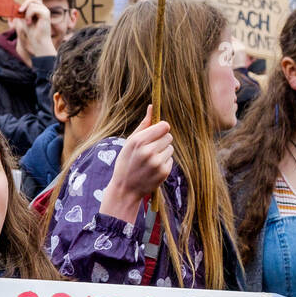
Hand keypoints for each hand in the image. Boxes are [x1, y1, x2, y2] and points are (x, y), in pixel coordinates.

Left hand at [15, 0, 54, 58]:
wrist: (37, 42)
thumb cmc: (30, 33)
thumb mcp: (22, 20)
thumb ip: (21, 12)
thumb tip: (16, 5)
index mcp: (38, 9)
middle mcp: (42, 8)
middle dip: (24, 4)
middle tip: (19, 12)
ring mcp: (45, 10)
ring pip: (32, 3)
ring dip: (26, 12)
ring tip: (27, 22)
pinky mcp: (45, 13)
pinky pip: (33, 9)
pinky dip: (29, 15)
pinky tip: (29, 22)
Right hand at [100, 105, 172, 223]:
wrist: (125, 189)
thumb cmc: (126, 162)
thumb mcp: (130, 142)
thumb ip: (143, 125)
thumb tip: (152, 107)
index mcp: (139, 141)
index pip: (164, 126)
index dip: (161, 129)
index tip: (156, 133)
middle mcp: (148, 151)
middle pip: (168, 136)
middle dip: (162, 141)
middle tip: (150, 149)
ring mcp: (157, 163)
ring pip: (170, 148)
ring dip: (163, 152)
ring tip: (150, 160)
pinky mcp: (163, 172)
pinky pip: (170, 160)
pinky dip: (164, 162)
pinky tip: (153, 169)